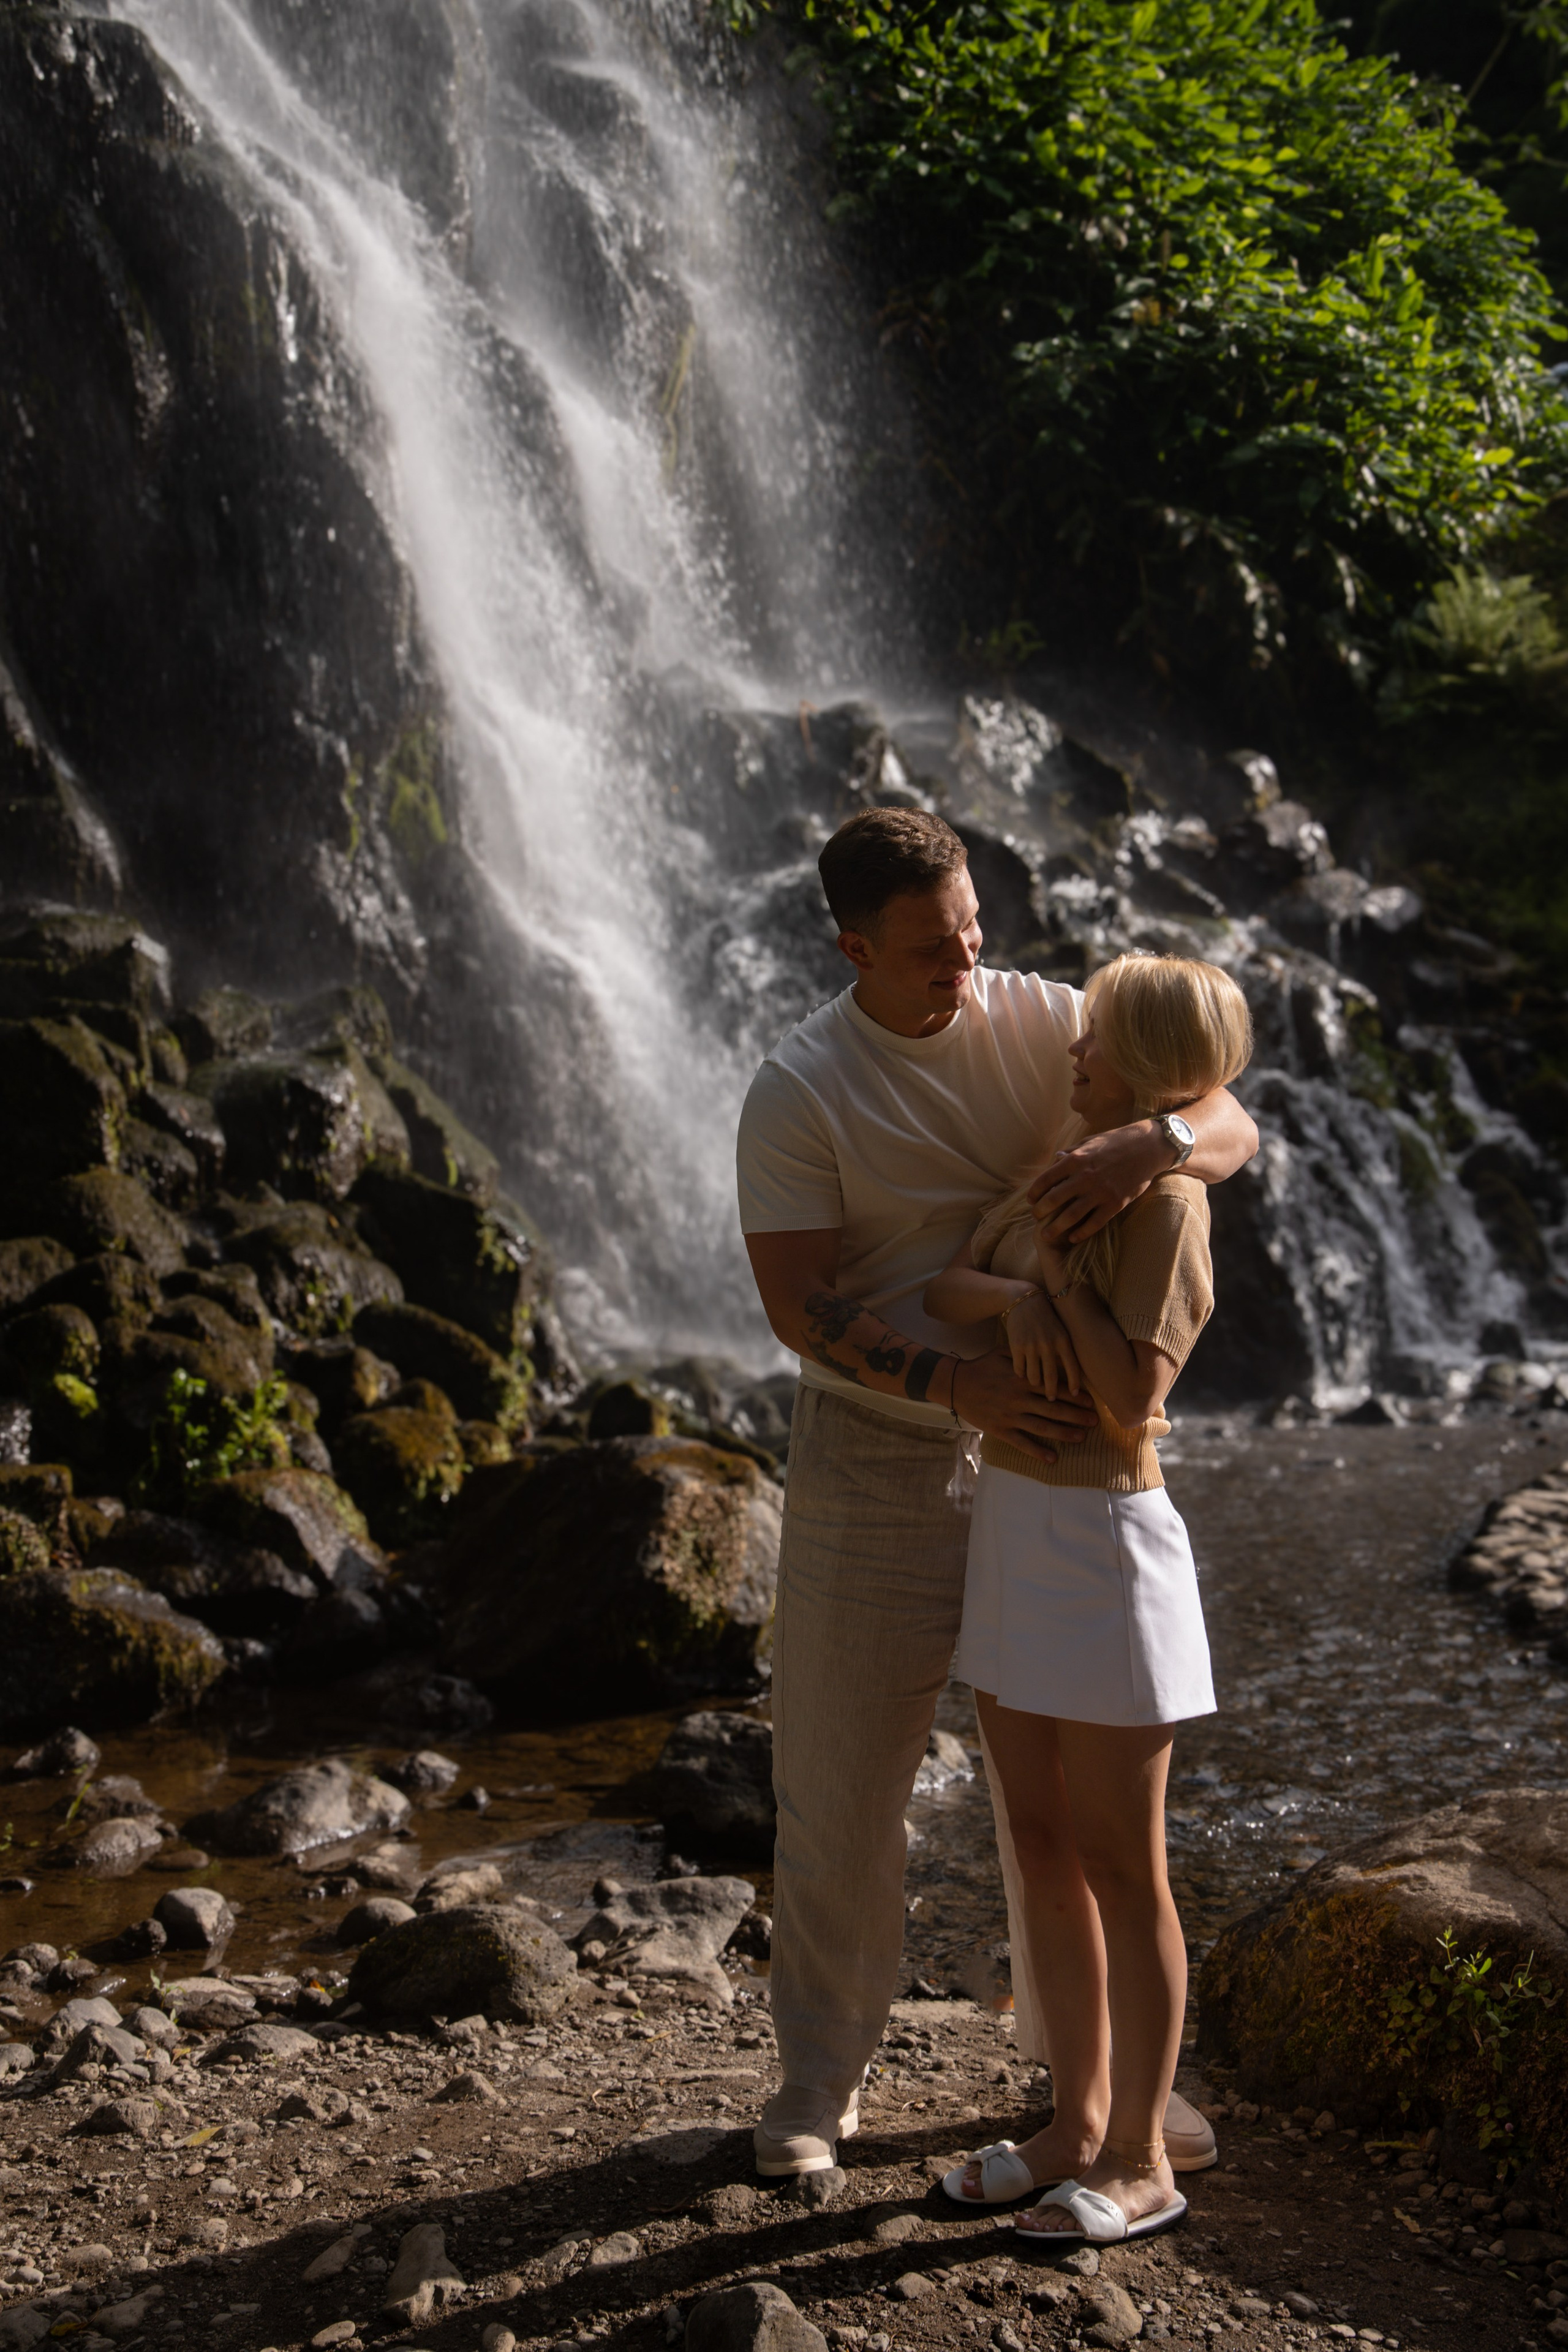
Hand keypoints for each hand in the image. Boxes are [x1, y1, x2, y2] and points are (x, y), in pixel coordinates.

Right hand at [952, 1351, 1096, 1459]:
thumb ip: (1024, 1354)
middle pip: (1054, 1409)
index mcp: (1023, 1380)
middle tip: (1095, 1421)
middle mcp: (1020, 1398)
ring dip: (1064, 1433)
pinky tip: (1053, 1459)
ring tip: (1082, 1437)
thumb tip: (1043, 1352)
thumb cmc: (981, 1366)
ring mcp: (1010, 1415)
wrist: (956, 1383)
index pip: (1054, 1388)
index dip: (1075, 1396)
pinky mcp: (1000, 1429)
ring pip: (1043, 1426)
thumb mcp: (1002, 1352)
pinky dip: (1038, 1452)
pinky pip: (1022, 1443)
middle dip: (1077, 1416)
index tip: (1091, 1402)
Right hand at [1001, 1292, 1080, 1398]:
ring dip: (1035, 1383)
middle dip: (1052, 1393)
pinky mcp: (1016, 1346)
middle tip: (1051, 1399)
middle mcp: (1049, 1345)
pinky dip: (1021, 1374)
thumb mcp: (1060, 1331)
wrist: (1024, 1300)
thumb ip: (1065, 1351)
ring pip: (1034, 1377)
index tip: (1074, 1395)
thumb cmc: (1046, 1318)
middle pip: (1051, 1378)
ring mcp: (1032, 1346)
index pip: (1073, 1368)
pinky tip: (1022, 1374)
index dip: (1074, 1384)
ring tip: (1035, 1385)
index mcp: (1063, 1341)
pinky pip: (1019, 1369)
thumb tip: (1071, 1377)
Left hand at [1029, 1123, 1168, 1242]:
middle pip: (1053, 1200)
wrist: (1148, 1147)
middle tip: (1036, 1218)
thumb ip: (1071, 1153)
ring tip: (1046, 1235)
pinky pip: (1094, 1223)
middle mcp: (1085, 1177)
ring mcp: (1101, 1192)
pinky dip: (1081, 1233)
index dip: (1034, 1192)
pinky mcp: (1115, 1204)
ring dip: (1055, 1228)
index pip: (1046, 1179)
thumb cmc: (1117, 1141)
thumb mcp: (1090, 1141)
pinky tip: (1073, 1238)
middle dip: (1040, 1212)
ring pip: (1071, 1216)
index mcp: (1076, 1159)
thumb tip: (1055, 1161)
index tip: (1031, 1200)